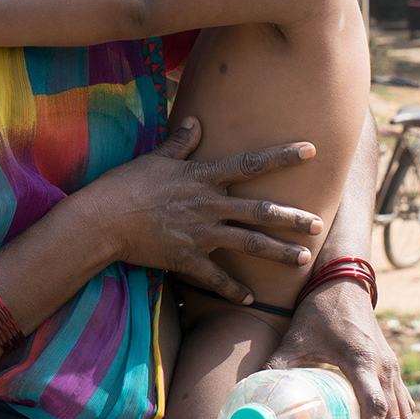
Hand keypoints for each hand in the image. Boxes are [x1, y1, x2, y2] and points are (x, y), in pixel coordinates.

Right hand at [88, 117, 323, 304]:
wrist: (102, 221)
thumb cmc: (125, 184)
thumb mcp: (155, 158)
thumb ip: (180, 142)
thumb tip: (195, 120)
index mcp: (203, 177)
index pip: (251, 162)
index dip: (283, 155)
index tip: (312, 150)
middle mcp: (209, 205)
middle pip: (260, 211)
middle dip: (292, 217)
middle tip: (318, 223)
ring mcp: (201, 234)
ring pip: (248, 244)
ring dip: (277, 252)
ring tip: (302, 258)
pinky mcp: (187, 259)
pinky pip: (216, 278)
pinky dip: (233, 289)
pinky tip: (250, 297)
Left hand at [272, 279, 410, 418]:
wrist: (345, 283)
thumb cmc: (319, 311)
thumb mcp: (294, 338)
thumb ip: (275, 368)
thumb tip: (249, 403)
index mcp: (362, 361)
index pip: (376, 408)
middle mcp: (385, 368)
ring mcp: (394, 370)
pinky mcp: (394, 371)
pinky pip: (406, 408)